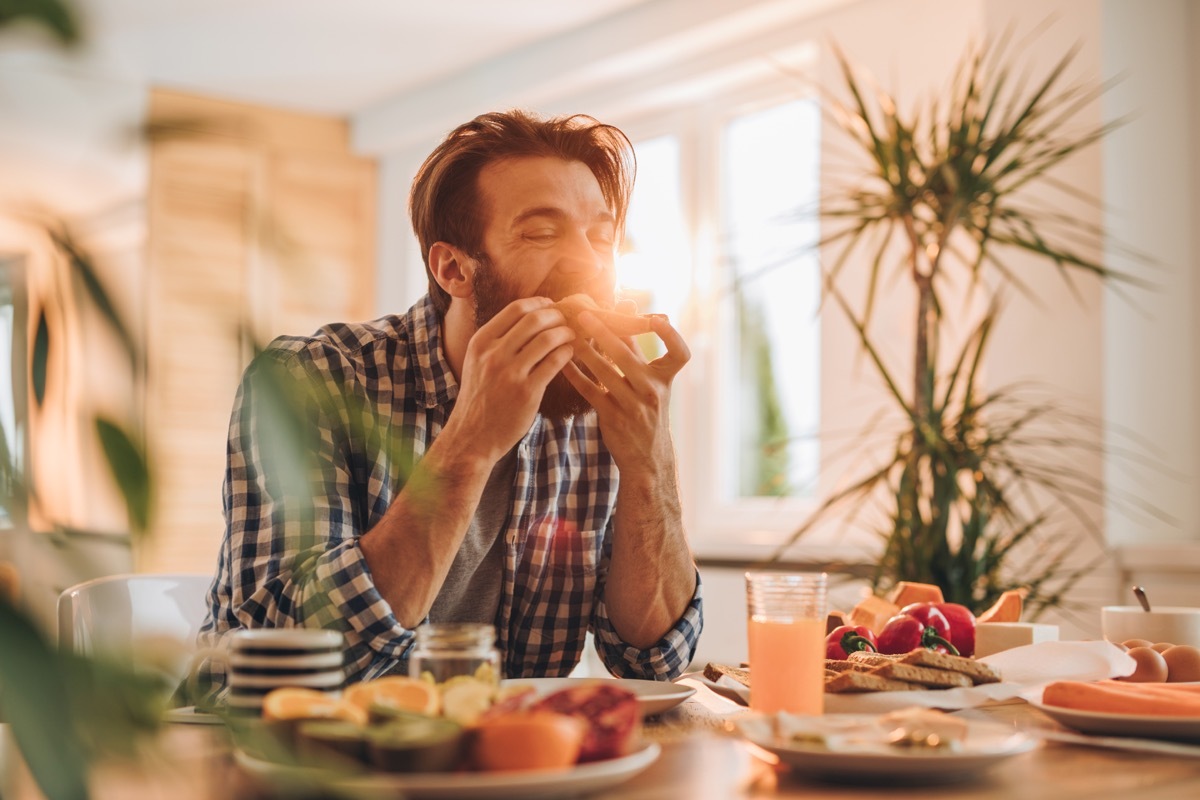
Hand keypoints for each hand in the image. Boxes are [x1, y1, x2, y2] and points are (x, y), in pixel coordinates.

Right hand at [447, 297, 574, 463]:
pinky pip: (554, 362)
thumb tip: (530, 316)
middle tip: (567, 320)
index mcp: (481, 342)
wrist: (472, 436)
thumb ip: (498, 340)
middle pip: (534, 319)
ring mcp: (510, 373)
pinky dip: (567, 353)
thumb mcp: (478, 362)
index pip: (515, 308)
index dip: (539, 303)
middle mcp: (493, 354)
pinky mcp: (527, 392)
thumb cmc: (481, 397)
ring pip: (547, 338)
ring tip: (572, 336)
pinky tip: (569, 353)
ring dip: (565, 333)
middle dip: (556, 315)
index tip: (552, 306)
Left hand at [560, 308, 689, 471]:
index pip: (680, 354)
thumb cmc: (646, 409)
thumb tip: (627, 302)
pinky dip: (575, 375)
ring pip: (605, 372)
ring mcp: (633, 405)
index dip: (671, 335)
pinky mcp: (614, 418)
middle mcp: (652, 391)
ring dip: (584, 351)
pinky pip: (590, 391)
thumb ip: (637, 344)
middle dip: (605, 332)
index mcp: (665, 379)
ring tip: (568, 335)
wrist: (647, 457)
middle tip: (584, 315)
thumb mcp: (650, 381)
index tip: (657, 317)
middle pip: (628, 356)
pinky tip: (563, 362)